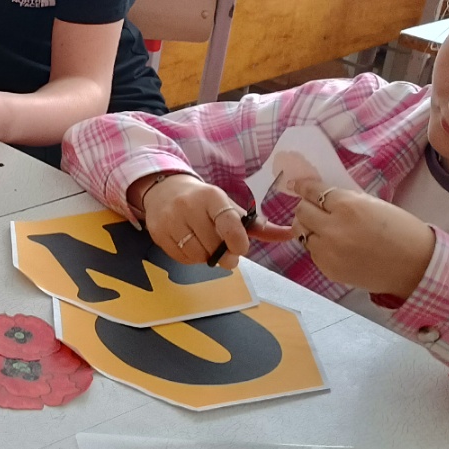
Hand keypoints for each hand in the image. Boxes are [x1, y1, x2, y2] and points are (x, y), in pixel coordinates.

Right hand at [136, 172, 288, 267]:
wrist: (164, 189)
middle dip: (223, 253)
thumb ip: (258, 225)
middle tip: (225, 251)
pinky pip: (180, 258)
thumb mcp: (229, 207)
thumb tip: (291, 234)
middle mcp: (188, 205)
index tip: (241, 248)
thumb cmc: (204, 202)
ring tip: (206, 246)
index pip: (227, 221)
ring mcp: (170, 219)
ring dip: (206, 257)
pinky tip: (191, 246)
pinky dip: (190, 258)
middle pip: (213, 244)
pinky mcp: (158, 232)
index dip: (237, 240)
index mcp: (211, 196)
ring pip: (196, 254)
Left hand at [290, 178, 435, 294]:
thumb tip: (321, 196)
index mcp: (348, 206)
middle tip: (314, 208)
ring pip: (302, 232)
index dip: (303, 187)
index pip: (313, 191)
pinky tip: (334, 246)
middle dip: (306, 207)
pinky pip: (312, 252)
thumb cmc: (401, 231)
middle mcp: (333, 228)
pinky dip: (318, 246)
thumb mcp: (373, 204)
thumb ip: (345, 200)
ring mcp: (328, 251)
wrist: (416, 266)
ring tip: (324, 228)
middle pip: (301, 211)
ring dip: (309, 227)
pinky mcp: (328, 269)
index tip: (297, 185)